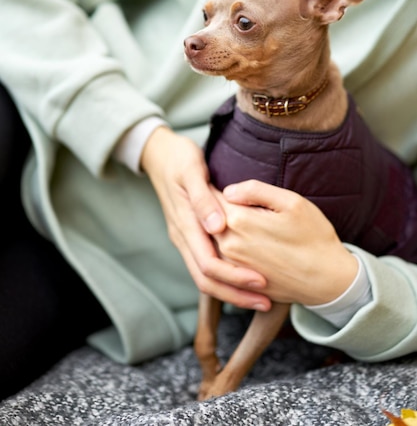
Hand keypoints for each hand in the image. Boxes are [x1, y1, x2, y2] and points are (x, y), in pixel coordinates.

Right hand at [140, 127, 269, 310]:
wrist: (159, 154)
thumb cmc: (179, 159)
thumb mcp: (192, 170)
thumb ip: (203, 199)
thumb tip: (218, 227)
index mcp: (184, 224)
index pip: (208, 264)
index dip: (235, 277)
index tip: (262, 281)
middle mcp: (183, 237)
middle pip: (206, 280)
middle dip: (236, 294)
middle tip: (267, 301)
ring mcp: (185, 238)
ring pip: (205, 277)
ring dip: (232, 290)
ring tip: (261, 296)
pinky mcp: (191, 235)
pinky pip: (206, 264)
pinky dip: (226, 277)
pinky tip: (246, 277)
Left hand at [213, 180, 358, 305]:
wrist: (328, 281)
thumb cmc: (314, 237)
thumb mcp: (292, 202)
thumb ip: (255, 190)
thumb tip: (228, 190)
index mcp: (239, 221)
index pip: (211, 196)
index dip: (211, 185)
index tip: (211, 178)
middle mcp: (228, 245)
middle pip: (208, 218)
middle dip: (209, 206)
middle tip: (213, 193)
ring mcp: (231, 266)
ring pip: (212, 238)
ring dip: (213, 227)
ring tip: (227, 215)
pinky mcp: (238, 280)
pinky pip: (220, 257)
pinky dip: (221, 246)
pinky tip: (237, 239)